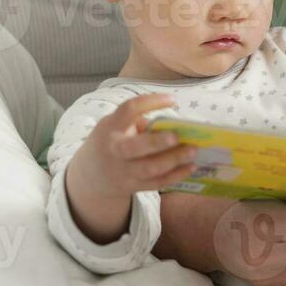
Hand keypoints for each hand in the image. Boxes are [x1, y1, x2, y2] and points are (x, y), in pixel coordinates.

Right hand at [66, 93, 196, 242]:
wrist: (92, 174)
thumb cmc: (112, 141)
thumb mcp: (115, 125)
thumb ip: (138, 122)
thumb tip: (174, 123)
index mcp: (111, 127)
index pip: (128, 110)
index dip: (150, 102)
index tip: (172, 99)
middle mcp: (115, 150)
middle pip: (134, 147)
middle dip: (157, 142)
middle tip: (178, 136)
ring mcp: (124, 171)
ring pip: (149, 168)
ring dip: (173, 160)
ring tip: (193, 150)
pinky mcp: (134, 186)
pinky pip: (157, 183)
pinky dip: (176, 176)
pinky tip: (190, 167)